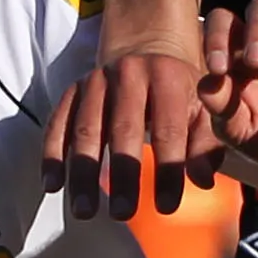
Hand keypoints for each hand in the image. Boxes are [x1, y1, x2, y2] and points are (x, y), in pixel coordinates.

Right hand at [42, 35, 234, 221]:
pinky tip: (52, 185)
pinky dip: (52, 154)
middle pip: (123, 129)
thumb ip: (205, 143)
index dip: (168, 170)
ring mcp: (96, 81)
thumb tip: (204, 182)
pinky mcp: (73, 89)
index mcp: (167, 78)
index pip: (168, 130)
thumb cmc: (179, 87)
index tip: (167, 208)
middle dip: (122, 174)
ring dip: (83, 172)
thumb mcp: (202, 107)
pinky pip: (57, 123)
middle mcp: (129, 75)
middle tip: (122, 214)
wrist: (145, 44)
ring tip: (84, 211)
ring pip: (86, 129)